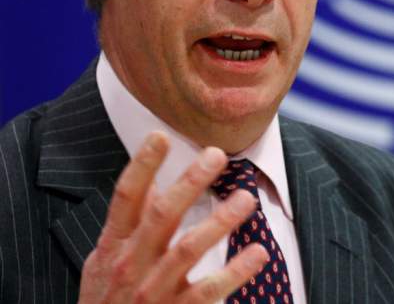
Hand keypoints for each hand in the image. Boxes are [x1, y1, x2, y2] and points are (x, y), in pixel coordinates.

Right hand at [79, 131, 269, 302]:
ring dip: (219, 222)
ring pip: (187, 250)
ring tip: (247, 198)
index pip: (126, 198)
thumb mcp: (105, 260)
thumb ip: (129, 222)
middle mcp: (130, 265)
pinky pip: (208, 290)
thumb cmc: (108, 301)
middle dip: (189, 183)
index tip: (159, 136)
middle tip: (217, 154)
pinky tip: (259, 253)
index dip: (141, 166)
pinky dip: (235, 272)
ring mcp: (152, 290)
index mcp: (112, 246)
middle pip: (161, 216)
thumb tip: (151, 180)